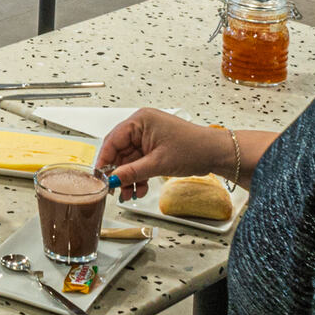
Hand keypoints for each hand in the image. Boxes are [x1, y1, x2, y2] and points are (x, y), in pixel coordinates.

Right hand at [95, 109, 231, 200]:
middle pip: (120, 151)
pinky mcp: (154, 147)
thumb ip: (132, 172)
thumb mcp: (158, 163)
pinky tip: (139, 189)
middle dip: (119, 173)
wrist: (215, 154)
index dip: (105, 159)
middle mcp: (142, 126)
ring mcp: (148, 137)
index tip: (100, 175)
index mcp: (140, 121)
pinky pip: (140, 162)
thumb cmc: (193, 148)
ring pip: (130, 160)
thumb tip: (113, 179)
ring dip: (129, 177)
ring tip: (128, 193)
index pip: (113, 139)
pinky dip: (139, 176)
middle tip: (115, 189)